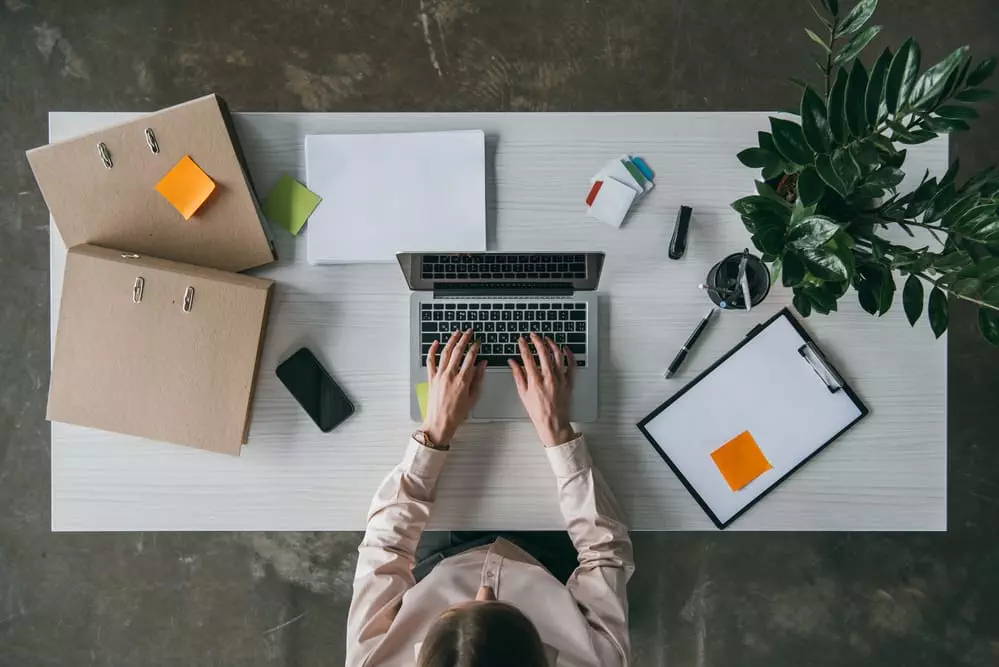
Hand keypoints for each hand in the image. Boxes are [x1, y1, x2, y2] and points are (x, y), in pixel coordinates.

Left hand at [422, 329, 486, 444]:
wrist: (439, 422)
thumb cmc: (457, 413)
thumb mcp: (473, 397)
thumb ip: (478, 378)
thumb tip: (483, 364)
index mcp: (463, 380)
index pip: (470, 357)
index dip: (475, 347)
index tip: (477, 342)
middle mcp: (450, 375)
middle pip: (458, 351)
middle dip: (465, 339)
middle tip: (469, 332)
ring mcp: (439, 375)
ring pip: (445, 352)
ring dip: (451, 340)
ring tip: (456, 332)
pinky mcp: (431, 378)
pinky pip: (430, 361)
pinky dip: (432, 350)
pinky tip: (435, 342)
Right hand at [508, 333, 576, 445]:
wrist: (553, 422)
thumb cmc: (537, 411)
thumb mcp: (523, 394)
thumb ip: (518, 375)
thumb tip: (512, 362)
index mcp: (535, 381)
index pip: (528, 358)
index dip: (523, 346)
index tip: (521, 340)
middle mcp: (548, 378)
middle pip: (543, 353)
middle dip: (537, 341)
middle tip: (533, 335)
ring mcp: (560, 379)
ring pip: (557, 356)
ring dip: (551, 344)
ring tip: (547, 339)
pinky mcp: (569, 382)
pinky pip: (571, 365)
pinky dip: (569, 355)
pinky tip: (564, 348)